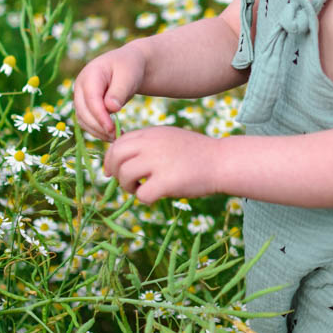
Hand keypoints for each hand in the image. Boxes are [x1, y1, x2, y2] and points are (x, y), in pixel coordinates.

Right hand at [73, 44, 146, 140]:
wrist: (128, 65)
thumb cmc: (130, 68)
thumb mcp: (129, 76)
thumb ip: (120, 91)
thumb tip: (111, 109)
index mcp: (90, 74)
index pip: (91, 98)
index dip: (100, 116)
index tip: (112, 128)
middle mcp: (80, 85)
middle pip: (83, 111)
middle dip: (98, 126)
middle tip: (116, 136)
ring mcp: (81, 96)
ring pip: (83, 119)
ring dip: (97, 131)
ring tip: (116, 138)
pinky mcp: (85, 106)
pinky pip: (87, 122)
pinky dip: (98, 131)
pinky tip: (113, 135)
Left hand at [103, 126, 219, 203]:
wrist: (222, 161)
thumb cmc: (197, 153)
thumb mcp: (169, 138)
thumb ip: (147, 144)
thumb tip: (120, 158)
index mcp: (152, 133)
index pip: (118, 143)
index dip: (110, 159)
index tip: (111, 171)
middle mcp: (152, 144)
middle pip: (116, 156)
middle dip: (116, 173)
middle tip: (128, 183)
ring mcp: (159, 161)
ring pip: (125, 175)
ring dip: (128, 187)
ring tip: (142, 189)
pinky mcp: (167, 181)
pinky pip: (142, 194)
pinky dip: (145, 199)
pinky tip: (156, 196)